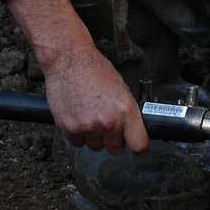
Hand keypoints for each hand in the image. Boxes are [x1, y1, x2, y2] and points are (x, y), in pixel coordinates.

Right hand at [4, 0, 148, 153]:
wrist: (69, 61)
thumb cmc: (95, 70)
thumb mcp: (122, 88)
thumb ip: (127, 112)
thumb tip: (132, 129)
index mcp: (126, 111)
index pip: (139, 145)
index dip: (136, 144)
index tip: (132, 141)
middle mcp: (108, 122)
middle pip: (116, 149)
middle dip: (112, 139)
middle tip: (106, 123)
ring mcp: (87, 127)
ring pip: (95, 146)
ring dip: (94, 136)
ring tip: (90, 115)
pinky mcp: (69, 129)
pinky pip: (78, 142)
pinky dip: (78, 134)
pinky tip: (78, 116)